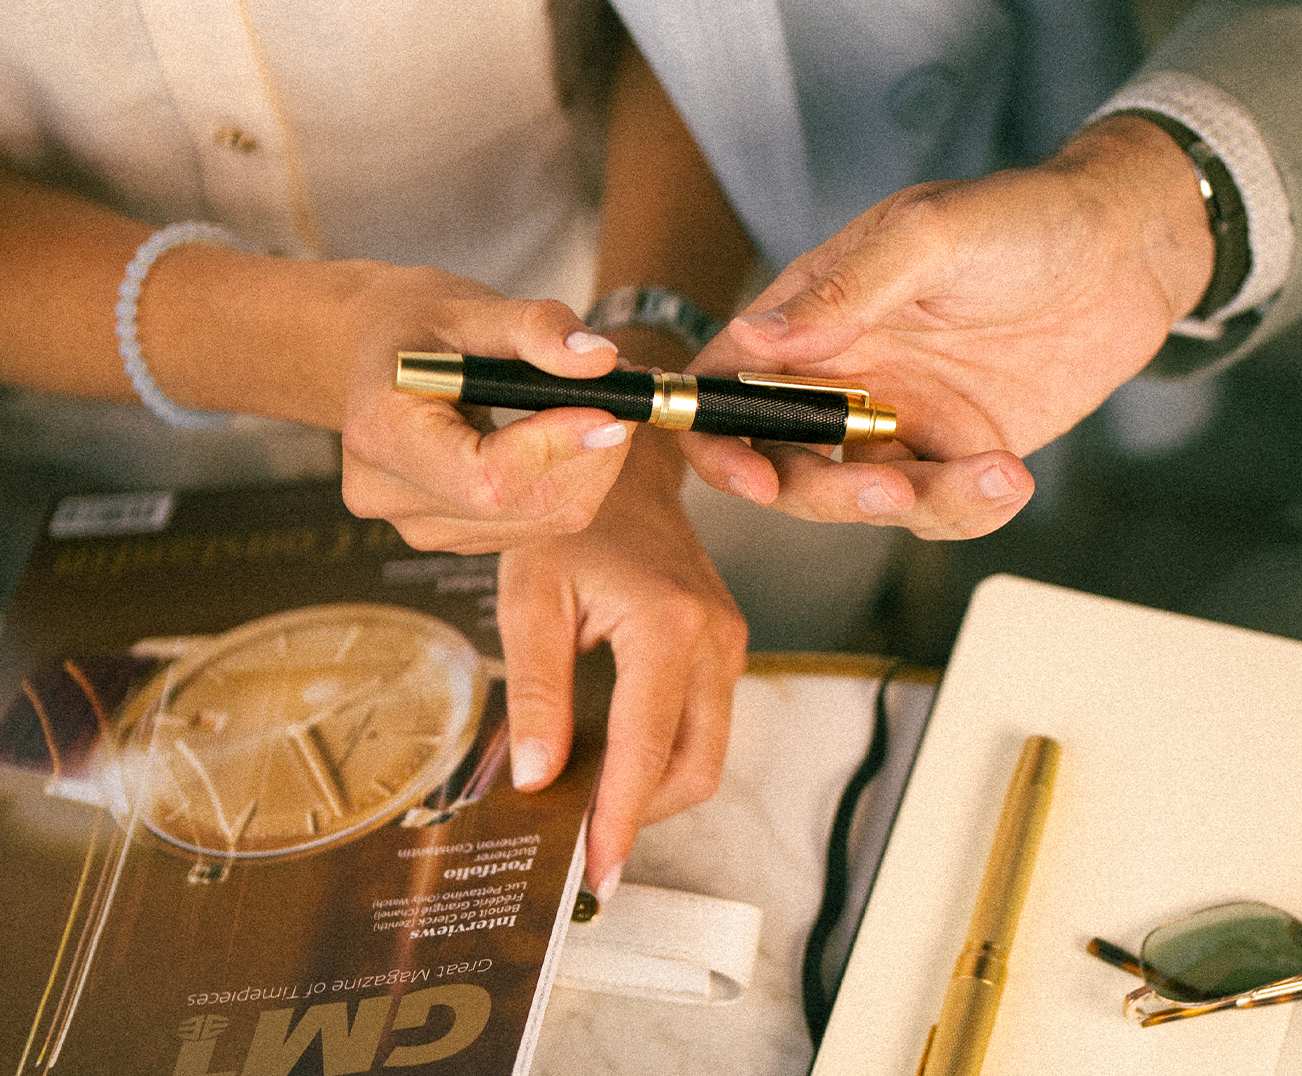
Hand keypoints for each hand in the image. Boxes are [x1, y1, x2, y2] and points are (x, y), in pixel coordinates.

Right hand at [332, 265, 635, 552]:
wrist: (374, 353)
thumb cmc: (416, 323)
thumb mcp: (471, 307)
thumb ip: (536, 328)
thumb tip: (601, 361)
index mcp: (382, 434)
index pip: (485, 477)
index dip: (556, 447)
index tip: (611, 408)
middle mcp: (391, 496)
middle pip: (523, 504)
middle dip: (591, 452)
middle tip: (627, 393)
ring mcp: (420, 526)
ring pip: (543, 520)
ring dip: (591, 465)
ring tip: (600, 403)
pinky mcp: (453, 535)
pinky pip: (538, 524)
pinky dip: (572, 480)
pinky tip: (571, 434)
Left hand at [495, 430, 746, 895]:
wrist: (623, 468)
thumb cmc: (573, 521)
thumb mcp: (531, 600)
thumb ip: (537, 693)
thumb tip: (538, 777)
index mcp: (668, 624)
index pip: (648, 751)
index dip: (620, 820)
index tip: (597, 873)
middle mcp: (715, 637)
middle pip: (696, 768)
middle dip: (643, 815)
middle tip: (586, 845)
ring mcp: (728, 640)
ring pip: (708, 752)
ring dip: (655, 787)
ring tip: (592, 801)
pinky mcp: (724, 643)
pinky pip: (706, 721)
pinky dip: (666, 752)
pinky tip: (615, 757)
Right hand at [681, 116, 1214, 537]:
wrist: (1129, 250)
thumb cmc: (1024, 218)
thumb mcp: (929, 236)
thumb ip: (843, 291)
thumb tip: (752, 339)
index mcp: (811, 316)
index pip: (725, 385)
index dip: (715, 437)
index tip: (748, 474)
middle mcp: (841, 375)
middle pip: (784, 462)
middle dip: (822, 491)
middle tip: (885, 486)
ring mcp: (898, 419)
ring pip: (861, 498)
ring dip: (909, 506)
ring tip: (986, 474)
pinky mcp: (956, 451)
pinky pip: (939, 507)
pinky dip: (968, 510)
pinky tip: (1011, 479)